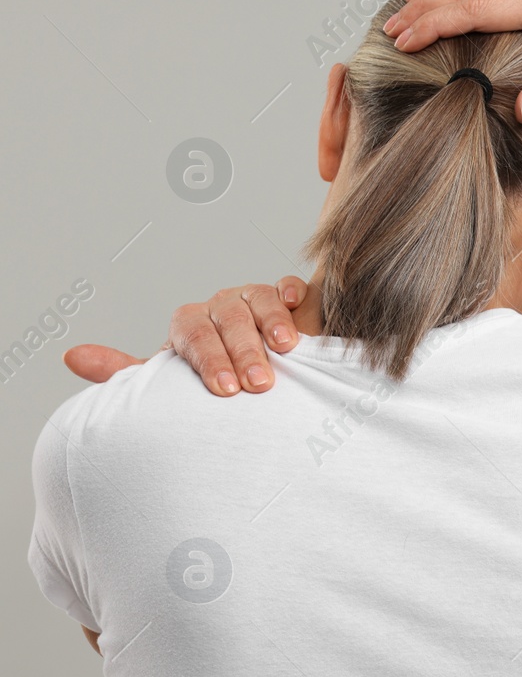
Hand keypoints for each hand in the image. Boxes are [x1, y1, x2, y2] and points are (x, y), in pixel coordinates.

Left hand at [63, 277, 306, 396]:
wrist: (255, 385)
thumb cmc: (213, 387)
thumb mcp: (169, 384)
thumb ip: (126, 372)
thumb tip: (70, 356)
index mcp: (191, 326)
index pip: (194, 335)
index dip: (209, 360)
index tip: (225, 390)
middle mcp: (220, 308)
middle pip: (228, 319)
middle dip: (244, 352)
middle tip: (257, 385)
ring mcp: (253, 300)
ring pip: (258, 300)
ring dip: (272, 323)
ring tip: (284, 351)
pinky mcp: (288, 300)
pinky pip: (288, 286)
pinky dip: (292, 291)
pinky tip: (295, 304)